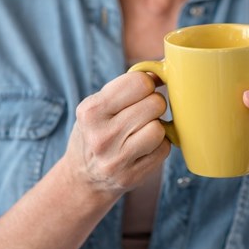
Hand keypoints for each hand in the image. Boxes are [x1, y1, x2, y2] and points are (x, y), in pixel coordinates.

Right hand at [64, 72, 170, 196]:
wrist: (83, 177)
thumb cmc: (95, 132)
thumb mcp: (97, 105)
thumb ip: (126, 87)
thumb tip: (162, 71)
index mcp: (91, 111)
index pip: (139, 83)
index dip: (147, 84)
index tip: (143, 90)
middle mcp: (101, 136)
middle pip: (155, 104)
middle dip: (154, 105)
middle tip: (142, 113)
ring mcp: (116, 159)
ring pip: (159, 128)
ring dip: (156, 127)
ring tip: (141, 131)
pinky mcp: (132, 176)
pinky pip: (164, 149)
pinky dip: (159, 146)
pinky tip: (143, 148)